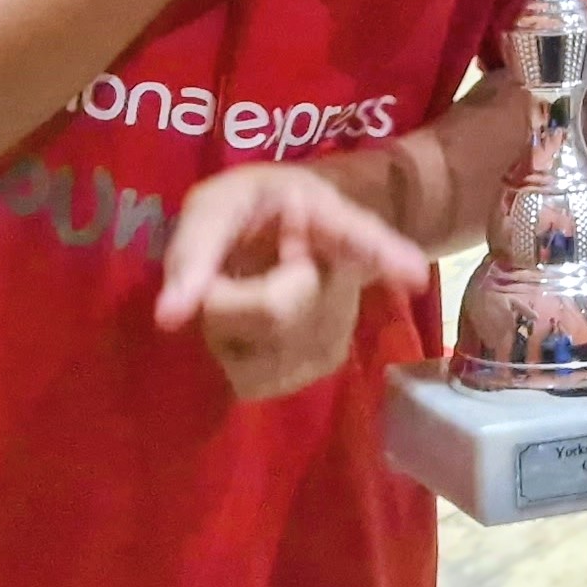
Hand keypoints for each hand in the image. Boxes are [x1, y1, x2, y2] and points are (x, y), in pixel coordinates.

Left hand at [157, 164, 430, 400]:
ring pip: (262, 354)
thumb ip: (192, 254)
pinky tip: (249, 325)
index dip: (387, 255)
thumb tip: (169, 316)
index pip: (362, 235)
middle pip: (277, 311)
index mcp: (330, 215)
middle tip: (231, 272)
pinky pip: (256, 379)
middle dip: (228, 300)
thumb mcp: (214, 207)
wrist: (283, 228)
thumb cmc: (246, 211)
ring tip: (243, 293)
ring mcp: (341, 322)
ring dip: (228, 331)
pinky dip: (235, 355)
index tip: (417, 275)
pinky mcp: (324, 361)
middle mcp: (350, 271)